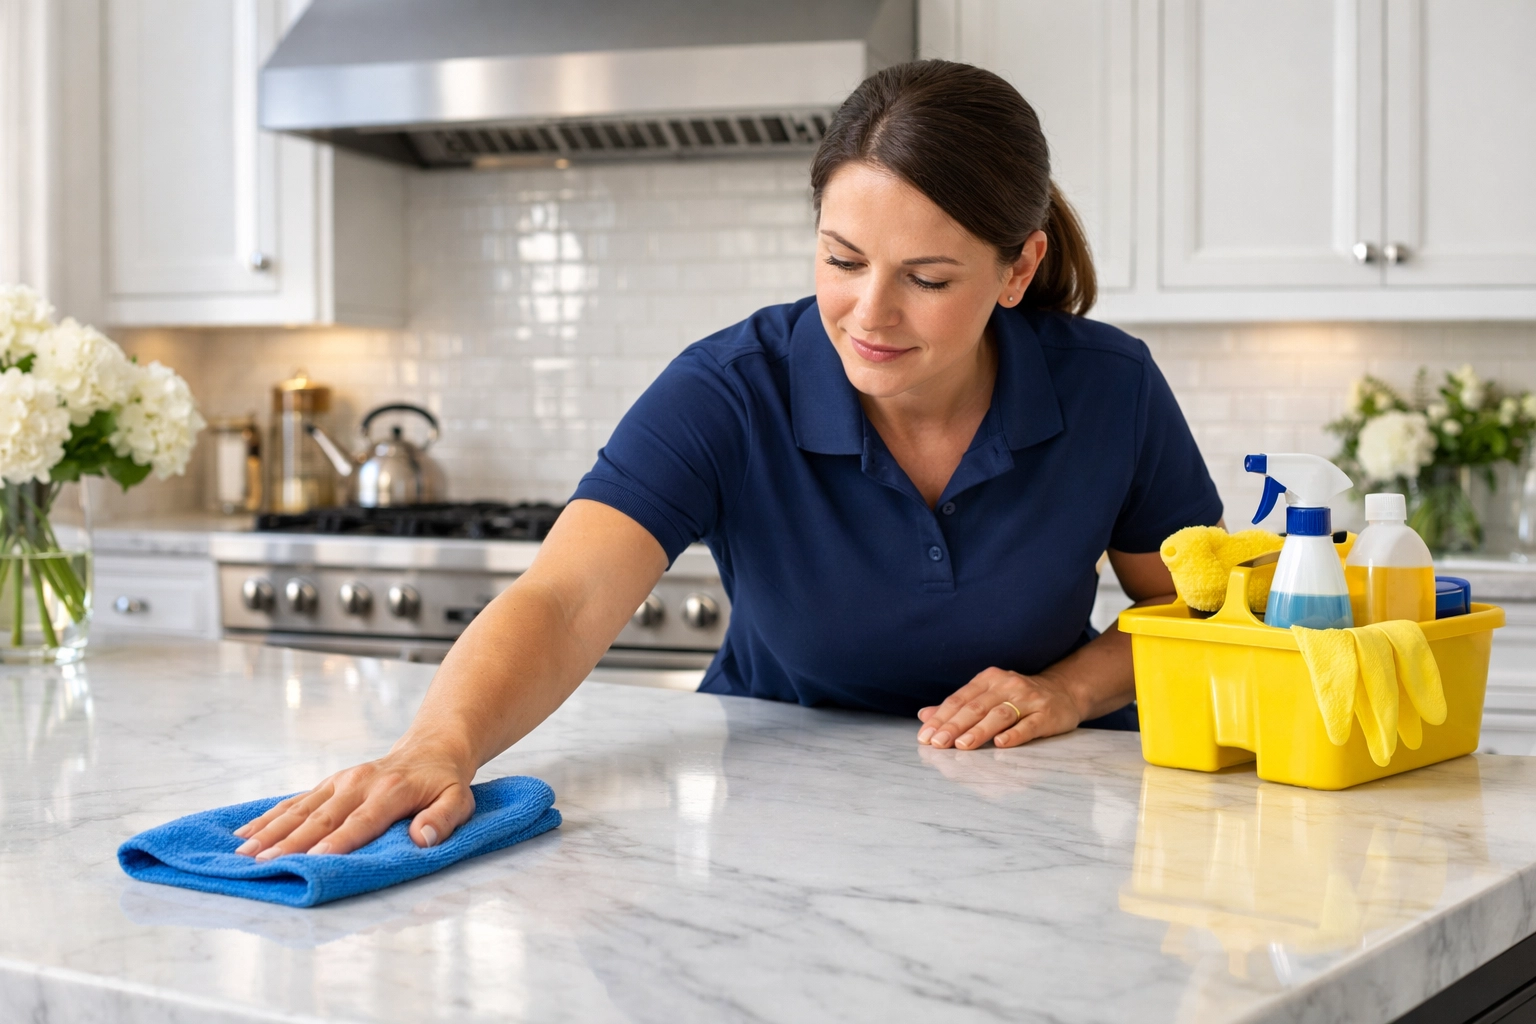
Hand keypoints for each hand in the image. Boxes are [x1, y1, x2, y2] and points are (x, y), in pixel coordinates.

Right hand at [232, 740, 474, 859]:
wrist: (431, 748)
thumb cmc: (444, 782)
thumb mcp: (459, 800)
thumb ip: (443, 818)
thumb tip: (423, 838)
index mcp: (392, 791)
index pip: (362, 821)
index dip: (339, 842)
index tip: (314, 861)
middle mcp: (360, 783)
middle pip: (322, 817)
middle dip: (290, 842)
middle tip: (262, 863)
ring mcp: (340, 782)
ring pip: (301, 809)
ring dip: (271, 831)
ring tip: (243, 853)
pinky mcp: (328, 784)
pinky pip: (295, 801)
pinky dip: (269, 817)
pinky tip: (245, 833)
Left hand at [916, 667, 1082, 749]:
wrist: (1064, 692)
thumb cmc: (1018, 698)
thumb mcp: (987, 696)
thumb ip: (957, 706)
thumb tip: (924, 715)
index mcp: (988, 679)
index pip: (960, 699)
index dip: (941, 718)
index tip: (926, 736)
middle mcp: (1007, 685)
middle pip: (976, 707)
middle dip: (954, 726)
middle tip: (938, 743)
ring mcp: (1029, 699)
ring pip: (1000, 715)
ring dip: (979, 731)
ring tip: (962, 745)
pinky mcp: (1047, 714)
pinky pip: (1029, 725)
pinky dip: (1014, 734)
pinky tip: (1001, 744)